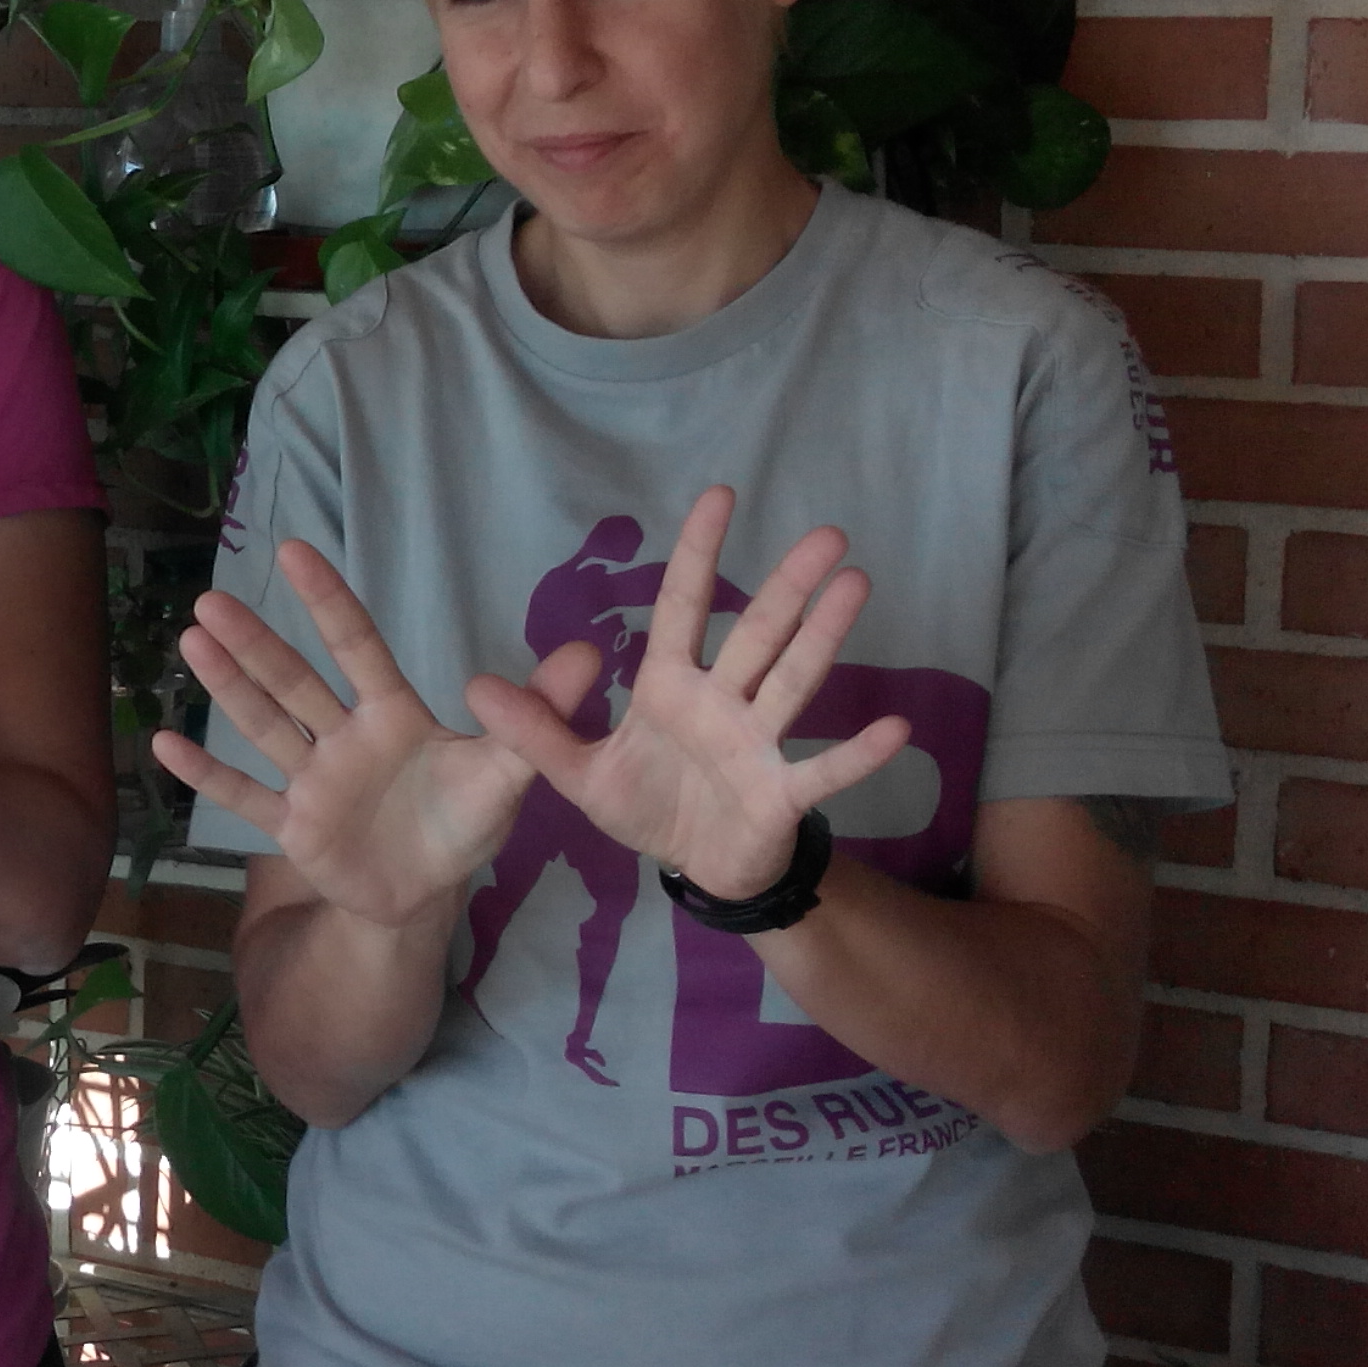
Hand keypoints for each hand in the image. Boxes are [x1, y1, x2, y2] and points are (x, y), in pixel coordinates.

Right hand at [151, 541, 554, 930]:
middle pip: (295, 683)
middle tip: (212, 600)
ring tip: (192, 641)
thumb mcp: (509, 772)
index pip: (357, 648)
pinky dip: (207, 776)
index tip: (294, 551)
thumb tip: (595, 650)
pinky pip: (247, 799)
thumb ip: (539, 713)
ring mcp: (313, 780)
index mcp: (392, 715)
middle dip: (255, 644)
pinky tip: (162, 743)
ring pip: (265, 726)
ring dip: (227, 689)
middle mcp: (344, 737)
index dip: (328, 602)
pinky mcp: (294, 828)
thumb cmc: (463, 820)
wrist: (425, 892)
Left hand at [464, 488, 910, 904]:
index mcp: (671, 687)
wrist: (697, 871)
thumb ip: (535, 730)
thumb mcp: (578, 774)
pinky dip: (856, 753)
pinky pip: (822, 770)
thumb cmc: (648, 806)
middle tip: (826, 533)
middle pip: (757, 633)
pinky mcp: (781, 794)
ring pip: (793, 681)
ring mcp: (759, 744)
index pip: (684, 607)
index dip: (698, 554)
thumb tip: (473, 686)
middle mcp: (722, 702)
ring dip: (824, 637)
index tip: (719, 495)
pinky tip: (894, 728)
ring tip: (855, 584)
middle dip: (788, 586)